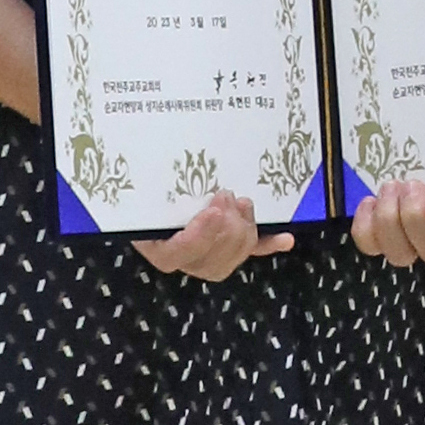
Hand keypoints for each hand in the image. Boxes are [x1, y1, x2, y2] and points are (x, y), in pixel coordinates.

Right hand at [134, 191, 294, 279]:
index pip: (177, 254)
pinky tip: (285, 239)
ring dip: (244, 229)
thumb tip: (139, 164)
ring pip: (232, 257)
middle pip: (211, 260)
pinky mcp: (227, 248)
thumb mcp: (140, 192)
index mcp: (156, 246)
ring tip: (241, 202)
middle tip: (226, 196)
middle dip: (226, 227)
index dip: (200, 236)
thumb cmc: (144, 192)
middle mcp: (182, 259)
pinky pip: (249, 251)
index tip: (213, 212)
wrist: (154, 193)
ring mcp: (207, 257)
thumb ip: (146, 188)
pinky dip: (268, 244)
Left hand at [352, 180, 424, 264]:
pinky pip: (371, 244)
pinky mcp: (381, 235)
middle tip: (410, 186)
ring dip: (390, 221)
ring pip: (402, 254)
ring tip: (389, 189)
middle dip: (416, 218)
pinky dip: (366, 226)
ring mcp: (410, 237)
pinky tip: (369, 202)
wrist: (398, 139)